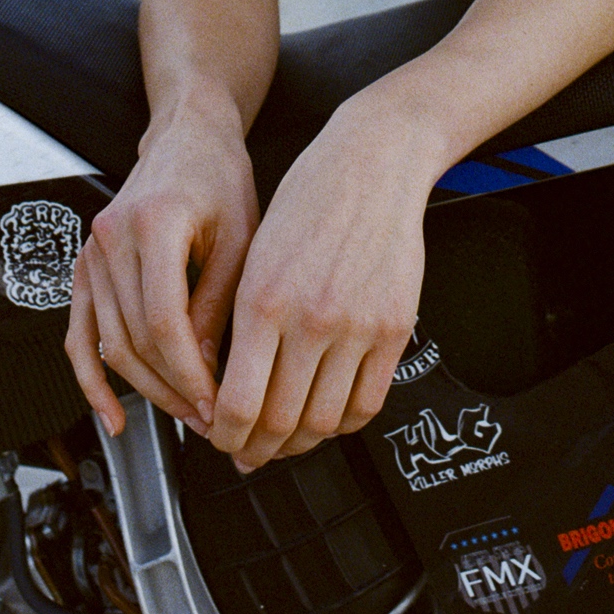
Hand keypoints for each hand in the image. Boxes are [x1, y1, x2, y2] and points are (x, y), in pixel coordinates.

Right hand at [66, 96, 258, 439]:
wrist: (186, 138)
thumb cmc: (218, 176)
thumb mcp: (239, 236)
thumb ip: (220, 302)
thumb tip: (206, 368)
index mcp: (153, 223)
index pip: (163, 319)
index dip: (189, 372)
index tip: (215, 402)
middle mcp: (111, 238)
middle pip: (134, 339)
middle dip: (172, 389)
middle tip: (208, 419)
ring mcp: (91, 253)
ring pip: (109, 344)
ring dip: (144, 390)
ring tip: (182, 415)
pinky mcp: (85, 267)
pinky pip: (80, 333)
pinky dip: (91, 378)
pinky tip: (110, 414)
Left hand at [203, 97, 442, 472]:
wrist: (372, 163)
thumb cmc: (308, 198)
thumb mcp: (255, 254)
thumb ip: (243, 321)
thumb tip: (228, 385)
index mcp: (263, 299)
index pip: (238, 401)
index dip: (224, 435)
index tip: (219, 437)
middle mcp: (310, 318)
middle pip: (281, 422)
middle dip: (257, 448)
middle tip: (248, 450)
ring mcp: (358, 327)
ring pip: (324, 422)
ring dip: (300, 444)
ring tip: (286, 439)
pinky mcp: (394, 328)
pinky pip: (368, 402)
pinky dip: (343, 423)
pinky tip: (327, 417)